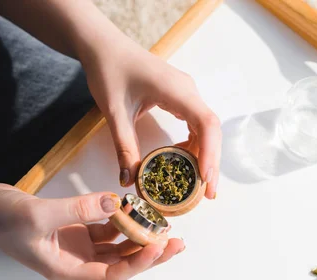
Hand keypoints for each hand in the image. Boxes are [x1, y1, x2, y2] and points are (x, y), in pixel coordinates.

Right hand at [0, 184, 183, 279]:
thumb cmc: (1, 221)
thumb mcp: (38, 215)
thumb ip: (77, 209)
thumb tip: (114, 204)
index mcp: (68, 270)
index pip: (112, 275)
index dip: (137, 264)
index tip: (157, 246)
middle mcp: (78, 263)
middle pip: (123, 264)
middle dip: (150, 254)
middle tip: (177, 242)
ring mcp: (80, 247)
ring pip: (119, 246)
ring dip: (140, 236)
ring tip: (164, 224)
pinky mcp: (79, 231)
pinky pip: (108, 228)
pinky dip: (123, 219)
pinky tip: (136, 209)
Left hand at [79, 32, 221, 198]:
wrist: (104, 47)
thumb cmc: (109, 71)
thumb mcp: (114, 113)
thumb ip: (124, 147)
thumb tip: (128, 180)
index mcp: (176, 90)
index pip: (205, 123)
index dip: (210, 153)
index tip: (206, 180)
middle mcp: (188, 92)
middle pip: (211, 131)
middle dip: (212, 163)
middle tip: (207, 194)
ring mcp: (186, 95)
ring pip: (206, 130)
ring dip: (204, 157)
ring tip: (197, 185)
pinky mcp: (180, 100)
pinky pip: (195, 126)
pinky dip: (193, 147)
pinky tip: (182, 162)